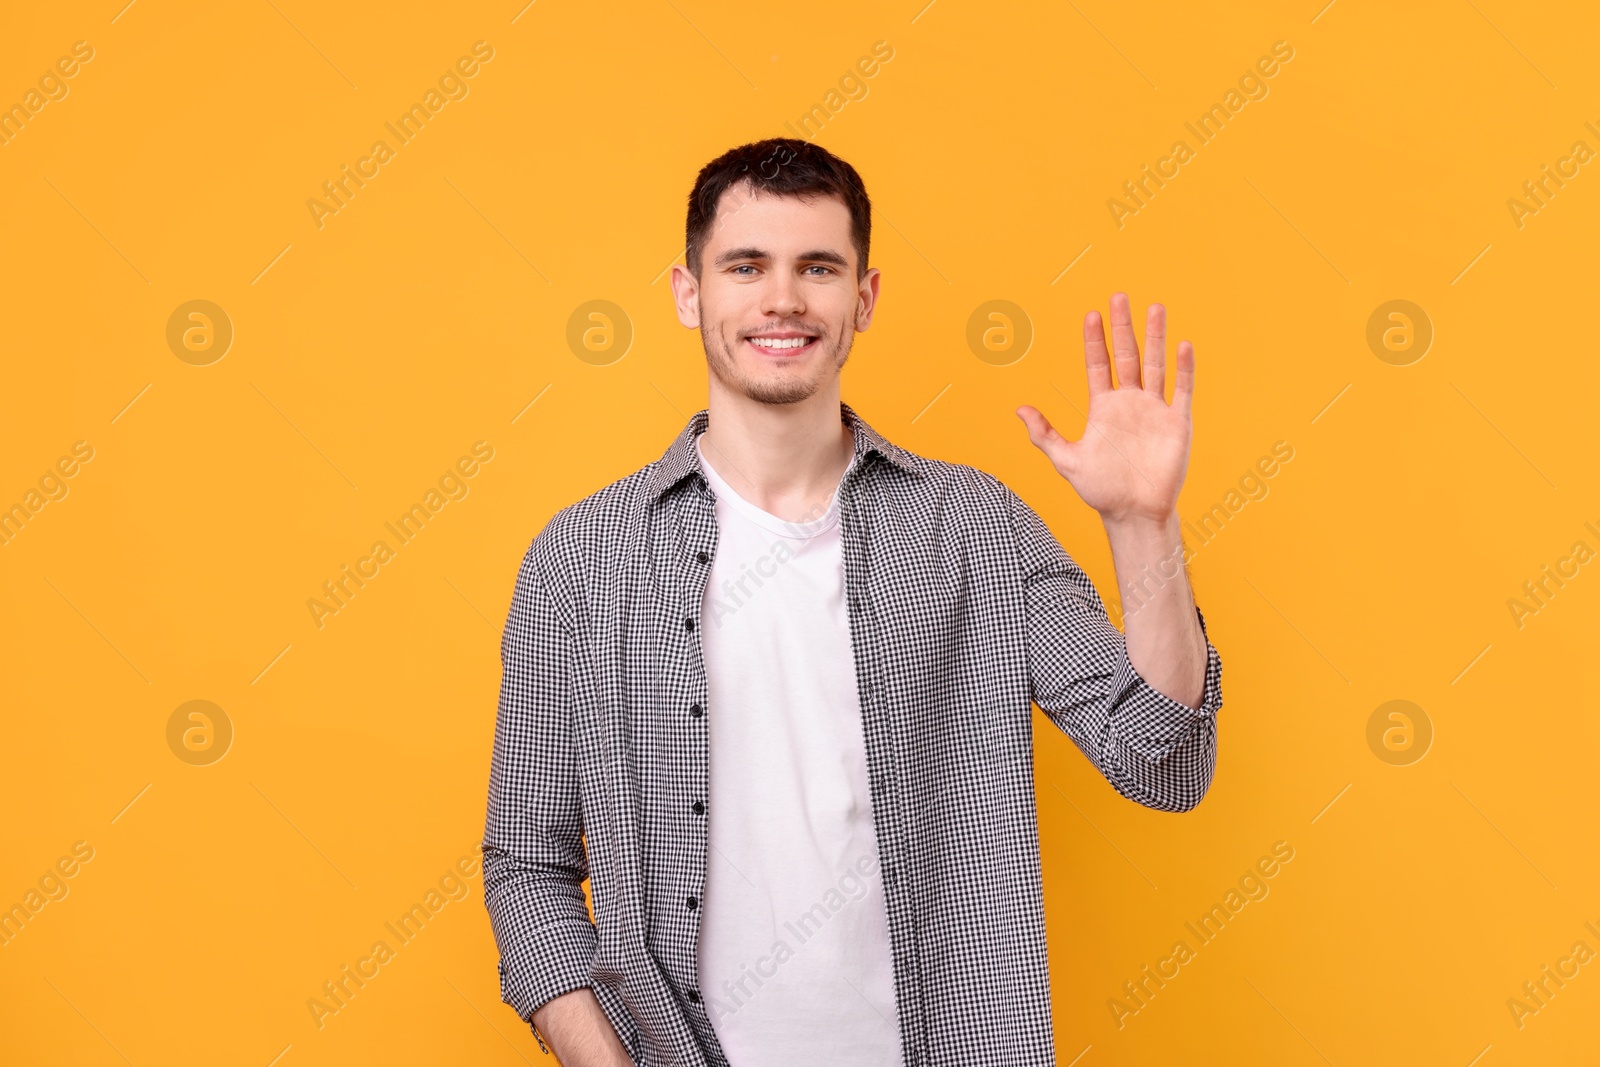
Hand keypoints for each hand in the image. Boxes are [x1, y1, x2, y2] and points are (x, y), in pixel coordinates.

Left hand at [1016, 292, 1193, 527]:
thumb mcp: (1066, 460)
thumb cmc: (1100, 490)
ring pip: (1156, 364)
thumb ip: (1044, 434)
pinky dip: (1184, 368)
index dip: (1094, 340)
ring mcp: (1154, 410)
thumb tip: (1018, 410)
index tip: (1091, 314)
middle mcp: (1129, 402)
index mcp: (1103, 407)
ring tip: (1154, 308)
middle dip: (1123, 327)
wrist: (1133, 514)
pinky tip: (1183, 346)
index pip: (1098, 364)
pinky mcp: (1177, 422)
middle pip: (1127, 355)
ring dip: (1155, 337)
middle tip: (1119, 296)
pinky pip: (1182, 390)